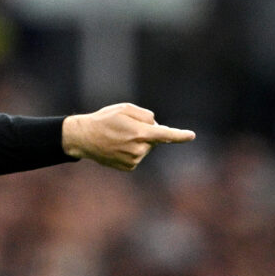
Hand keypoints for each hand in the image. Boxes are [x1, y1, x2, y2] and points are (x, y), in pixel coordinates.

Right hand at [61, 103, 194, 170]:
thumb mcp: (124, 108)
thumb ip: (145, 115)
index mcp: (140, 133)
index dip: (180, 135)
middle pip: (153, 139)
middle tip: (125, 127)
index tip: (191, 136)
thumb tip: (156, 126)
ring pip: (145, 148)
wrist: (83, 138)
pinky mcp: (129, 167)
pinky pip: (138, 156)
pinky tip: (117, 147)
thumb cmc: (104, 120)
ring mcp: (134, 160)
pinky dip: (131, 151)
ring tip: (118, 137)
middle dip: (145, 132)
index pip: (165, 134)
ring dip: (137, 142)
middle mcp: (139, 148)